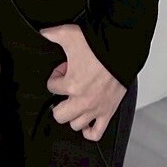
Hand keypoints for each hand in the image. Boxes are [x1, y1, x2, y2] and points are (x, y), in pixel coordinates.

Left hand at [40, 23, 126, 140]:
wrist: (123, 50)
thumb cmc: (100, 46)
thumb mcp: (70, 34)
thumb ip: (52, 34)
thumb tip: (43, 33)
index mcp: (71, 84)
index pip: (51, 87)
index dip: (56, 77)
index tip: (63, 70)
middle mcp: (82, 100)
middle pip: (59, 114)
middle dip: (59, 102)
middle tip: (66, 91)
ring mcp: (96, 108)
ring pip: (75, 124)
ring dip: (73, 114)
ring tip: (76, 101)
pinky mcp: (108, 112)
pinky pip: (96, 133)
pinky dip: (89, 131)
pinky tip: (86, 122)